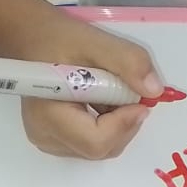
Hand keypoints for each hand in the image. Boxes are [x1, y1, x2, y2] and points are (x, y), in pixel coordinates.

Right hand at [20, 20, 163, 159]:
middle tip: (124, 89)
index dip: (125, 123)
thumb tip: (154, 90)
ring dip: (117, 123)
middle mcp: (45, 136)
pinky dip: (107, 125)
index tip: (139, 99)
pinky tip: (100, 100)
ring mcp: (49, 141)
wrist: (32, 39)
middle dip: (124, 122)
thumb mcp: (95, 41)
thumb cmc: (57, 38)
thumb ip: (127, 62)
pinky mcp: (56, 141)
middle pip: (101, 148)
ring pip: (101, 148)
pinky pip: (93, 143)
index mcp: (49, 116)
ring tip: (108, 90)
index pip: (97, 141)